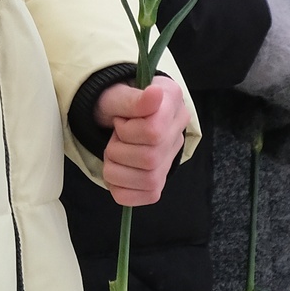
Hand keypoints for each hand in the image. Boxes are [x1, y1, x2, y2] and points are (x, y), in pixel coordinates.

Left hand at [95, 76, 188, 205]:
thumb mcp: (117, 95)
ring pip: (149, 180)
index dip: (128, 131)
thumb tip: (155, 93)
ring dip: (117, 169)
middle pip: (150, 159)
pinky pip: (145, 197)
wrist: (112, 113)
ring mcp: (170, 160)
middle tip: (114, 138)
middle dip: (119, 150)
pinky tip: (117, 170)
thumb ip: (134, 99)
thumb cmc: (115, 102)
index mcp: (172, 103)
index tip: (120, 121)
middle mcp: (178, 131)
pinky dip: (121, 188)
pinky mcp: (159, 183)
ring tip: (114, 152)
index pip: (154, 132)